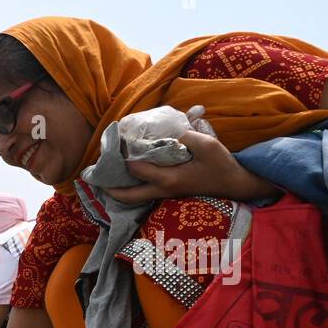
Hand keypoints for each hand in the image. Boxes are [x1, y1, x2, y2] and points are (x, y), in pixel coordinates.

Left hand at [106, 131, 281, 204]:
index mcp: (169, 179)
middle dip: (109, 187)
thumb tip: (169, 131)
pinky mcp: (169, 193)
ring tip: (104, 178)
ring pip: (134, 197)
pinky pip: (144, 193)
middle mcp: (162, 190)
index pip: (136, 169)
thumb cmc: (221, 165)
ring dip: (118, 190)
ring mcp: (165, 194)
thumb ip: (187, 136)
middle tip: (93, 177)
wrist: (234, 184)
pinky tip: (126, 176)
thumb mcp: (208, 145)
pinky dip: (132, 187)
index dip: (123, 156)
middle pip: (127, 195)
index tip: (113, 144)